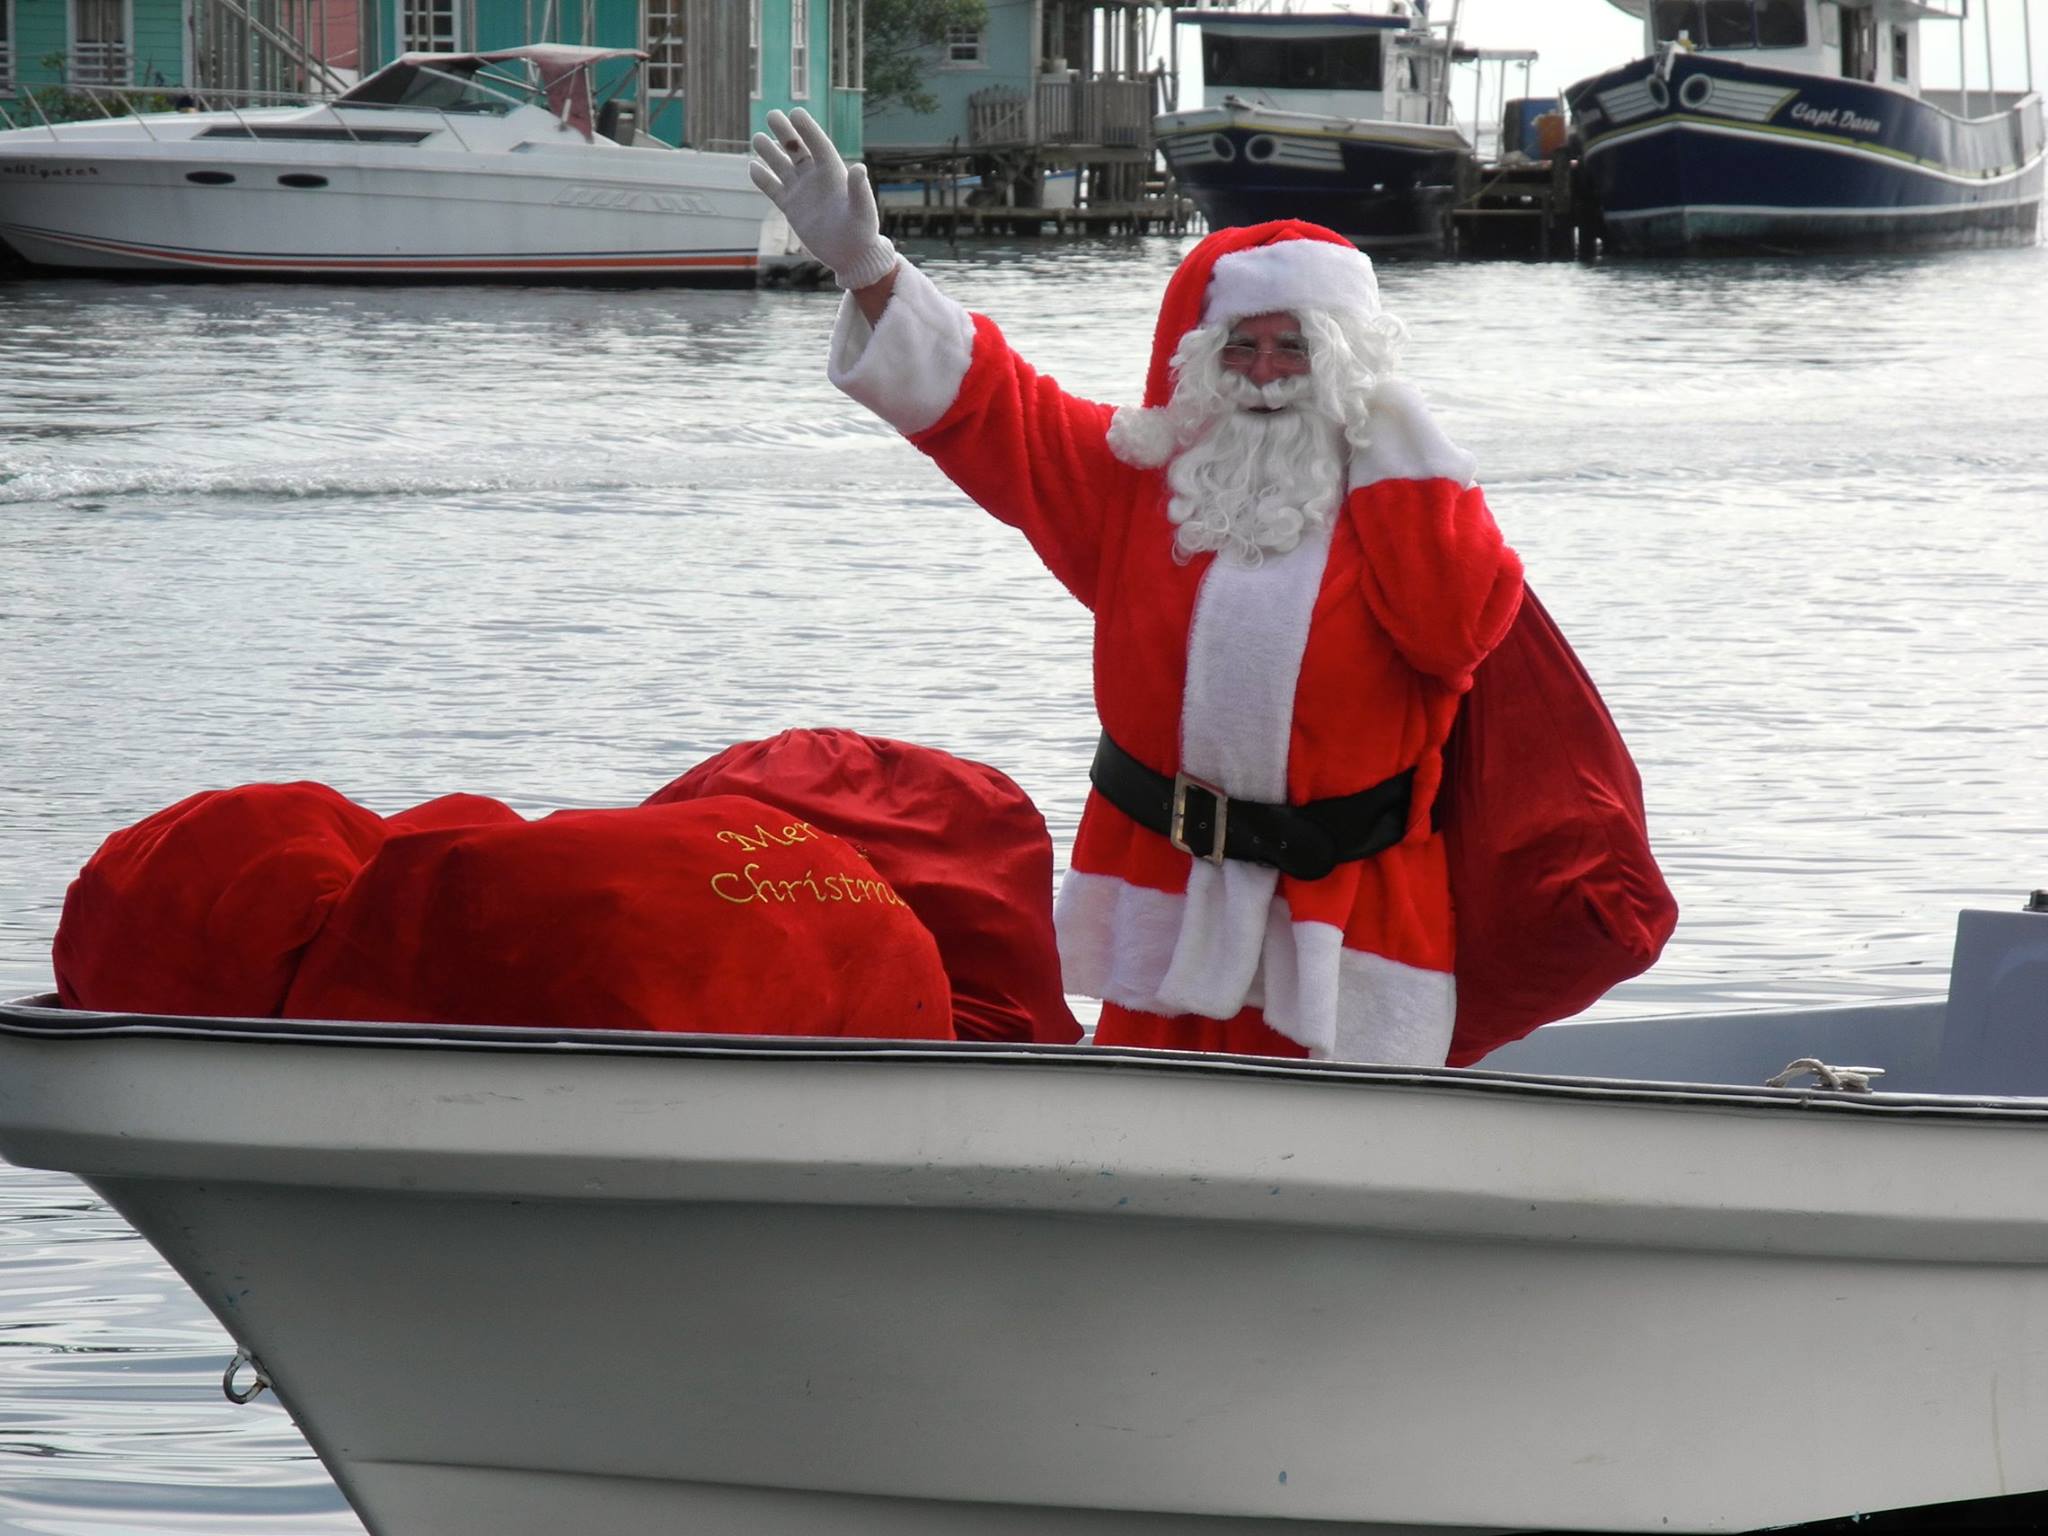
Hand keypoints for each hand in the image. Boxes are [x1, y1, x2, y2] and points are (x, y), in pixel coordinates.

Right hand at [749, 108, 897, 290]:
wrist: (851, 256)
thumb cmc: (862, 232)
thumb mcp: (863, 211)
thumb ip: (859, 190)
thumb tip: (859, 168)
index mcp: (833, 174)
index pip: (818, 145)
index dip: (807, 129)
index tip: (795, 112)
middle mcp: (816, 178)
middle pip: (797, 150)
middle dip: (785, 133)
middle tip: (771, 114)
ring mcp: (802, 192)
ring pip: (782, 166)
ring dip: (770, 153)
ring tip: (757, 138)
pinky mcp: (791, 208)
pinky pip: (774, 189)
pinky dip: (763, 179)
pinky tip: (752, 167)